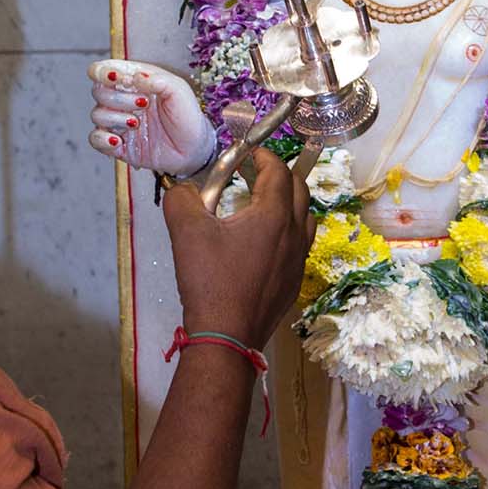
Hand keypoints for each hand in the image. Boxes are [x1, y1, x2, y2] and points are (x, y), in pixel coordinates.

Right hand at [87, 59, 215, 175]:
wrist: (194, 149)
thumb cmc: (187, 116)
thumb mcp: (178, 91)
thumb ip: (157, 80)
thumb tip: (135, 77)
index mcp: (134, 81)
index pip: (104, 70)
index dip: (102, 72)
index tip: (115, 78)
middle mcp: (123, 100)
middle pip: (98, 92)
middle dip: (118, 98)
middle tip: (143, 104)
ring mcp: (119, 122)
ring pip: (96, 115)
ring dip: (115, 118)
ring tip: (137, 123)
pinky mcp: (117, 144)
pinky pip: (96, 139)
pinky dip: (103, 140)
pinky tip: (119, 141)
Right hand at [163, 148, 314, 348]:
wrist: (226, 335)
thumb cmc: (209, 282)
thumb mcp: (186, 232)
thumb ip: (181, 198)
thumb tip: (183, 188)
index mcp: (273, 216)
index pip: (277, 171)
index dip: (262, 155)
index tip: (246, 153)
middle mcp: (294, 234)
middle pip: (299, 189)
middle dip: (278, 174)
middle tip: (253, 173)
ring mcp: (298, 260)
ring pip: (305, 217)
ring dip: (289, 202)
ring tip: (263, 204)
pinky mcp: (293, 281)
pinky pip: (300, 244)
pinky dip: (288, 230)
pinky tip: (265, 241)